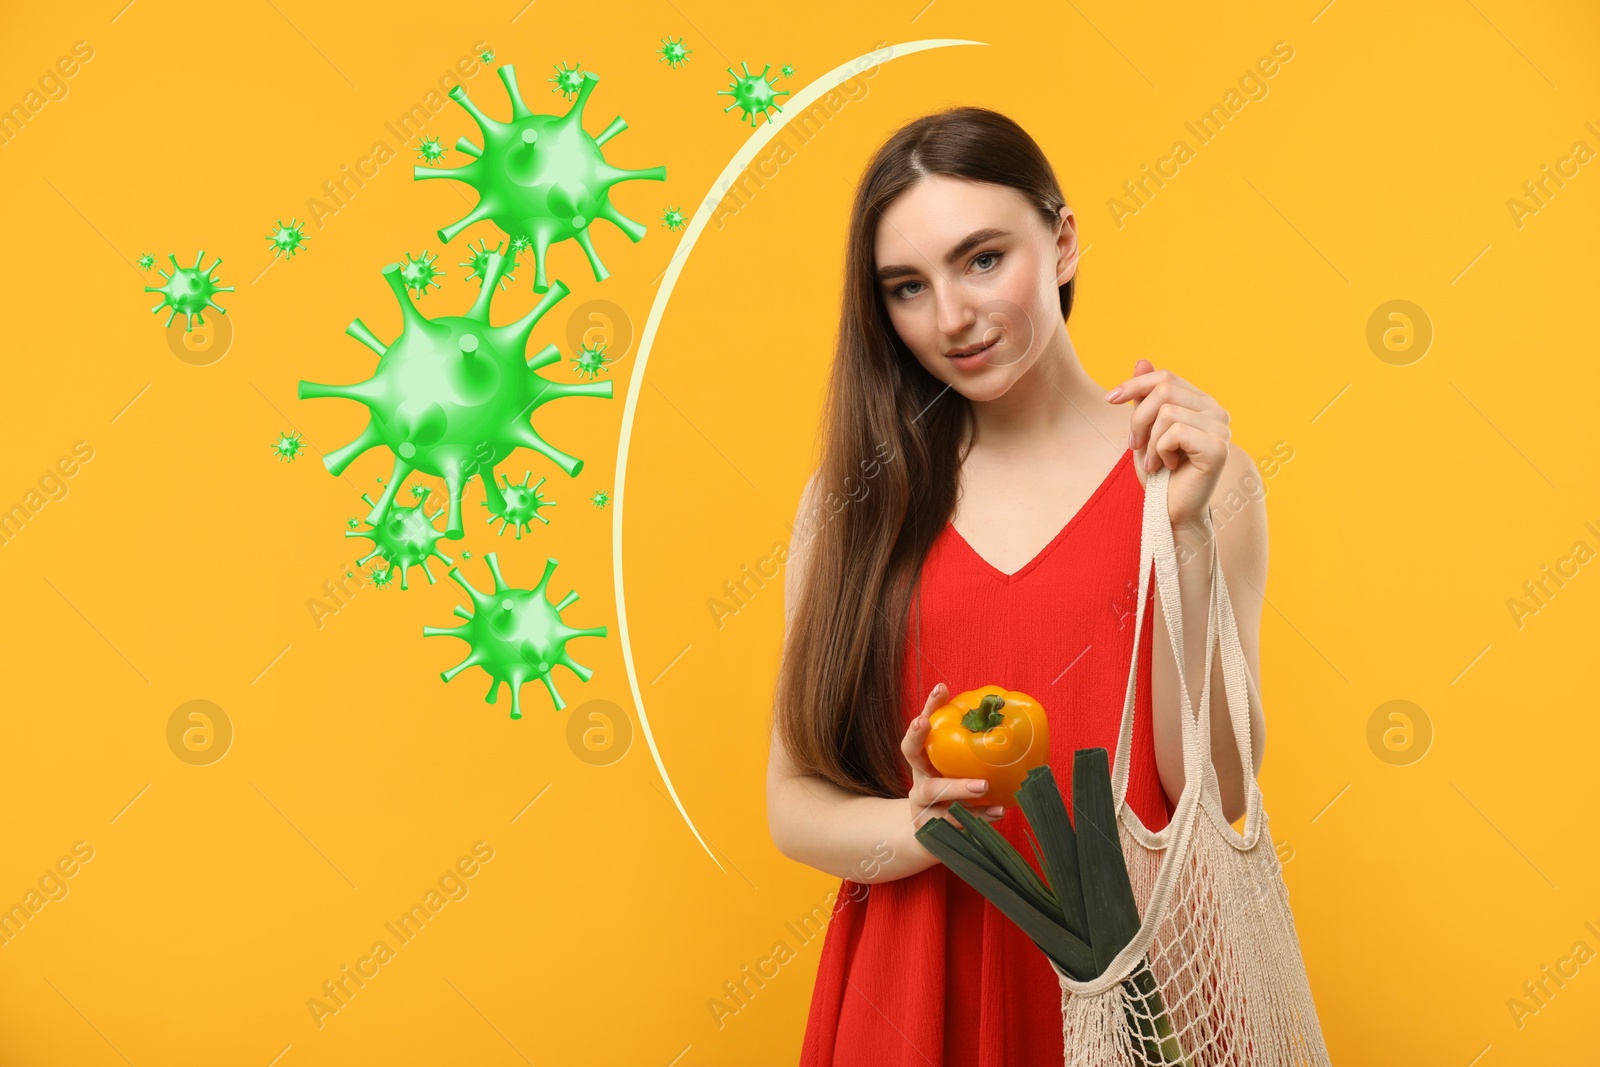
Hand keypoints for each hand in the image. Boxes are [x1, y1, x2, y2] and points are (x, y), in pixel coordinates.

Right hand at [902, 682, 1004, 838]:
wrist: (932, 840)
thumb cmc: (954, 798)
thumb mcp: (960, 775)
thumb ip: (975, 753)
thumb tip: (1010, 723)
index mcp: (926, 760)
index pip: (922, 728)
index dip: (929, 708)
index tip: (941, 689)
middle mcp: (918, 778)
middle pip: (912, 754)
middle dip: (918, 736)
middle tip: (926, 722)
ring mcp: (921, 805)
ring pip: (934, 792)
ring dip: (958, 787)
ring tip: (984, 785)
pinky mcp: (929, 830)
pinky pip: (953, 822)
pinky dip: (978, 817)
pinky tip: (997, 811)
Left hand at [1105, 359, 1229, 527]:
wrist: (1172, 512)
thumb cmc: (1160, 474)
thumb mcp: (1146, 431)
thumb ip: (1146, 398)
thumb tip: (1142, 360)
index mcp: (1202, 403)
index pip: (1166, 376)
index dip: (1134, 383)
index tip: (1109, 399)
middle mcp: (1217, 411)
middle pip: (1164, 389)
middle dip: (1138, 418)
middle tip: (1135, 446)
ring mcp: (1222, 428)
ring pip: (1167, 412)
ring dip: (1149, 441)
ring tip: (1155, 461)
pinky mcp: (1218, 447)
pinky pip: (1175, 432)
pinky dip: (1161, 451)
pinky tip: (1168, 467)